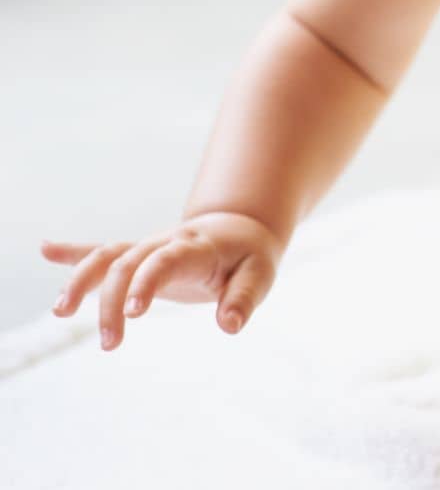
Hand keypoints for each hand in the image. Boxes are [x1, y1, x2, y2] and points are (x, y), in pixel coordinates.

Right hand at [40, 210, 286, 350]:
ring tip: (60, 312)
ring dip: (81, 281)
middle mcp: (165, 242)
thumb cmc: (249, 258)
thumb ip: (243, 299)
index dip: (147, 282)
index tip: (133, 313)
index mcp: (196, 247)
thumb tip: (229, 326)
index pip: (165, 260)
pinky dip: (74, 251)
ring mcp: (146, 247)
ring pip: (106, 256)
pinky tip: (45, 249)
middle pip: (127, 264)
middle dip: (112, 302)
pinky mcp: (136, 255)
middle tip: (110, 344)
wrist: (239, 230)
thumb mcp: (258, 276)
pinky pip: (101, 250)